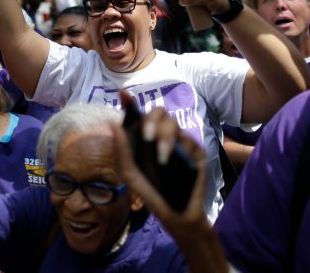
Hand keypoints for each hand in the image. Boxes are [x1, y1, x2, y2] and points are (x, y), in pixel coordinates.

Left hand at [110, 106, 208, 250]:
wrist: (174, 215)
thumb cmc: (151, 192)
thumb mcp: (130, 173)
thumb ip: (122, 149)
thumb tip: (114, 124)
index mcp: (145, 139)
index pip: (139, 115)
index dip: (131, 103)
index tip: (123, 94)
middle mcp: (162, 136)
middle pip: (159, 111)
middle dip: (150, 119)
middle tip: (146, 136)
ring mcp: (180, 142)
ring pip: (173, 123)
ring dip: (163, 136)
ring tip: (159, 156)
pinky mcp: (195, 152)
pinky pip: (188, 140)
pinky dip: (174, 149)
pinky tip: (167, 161)